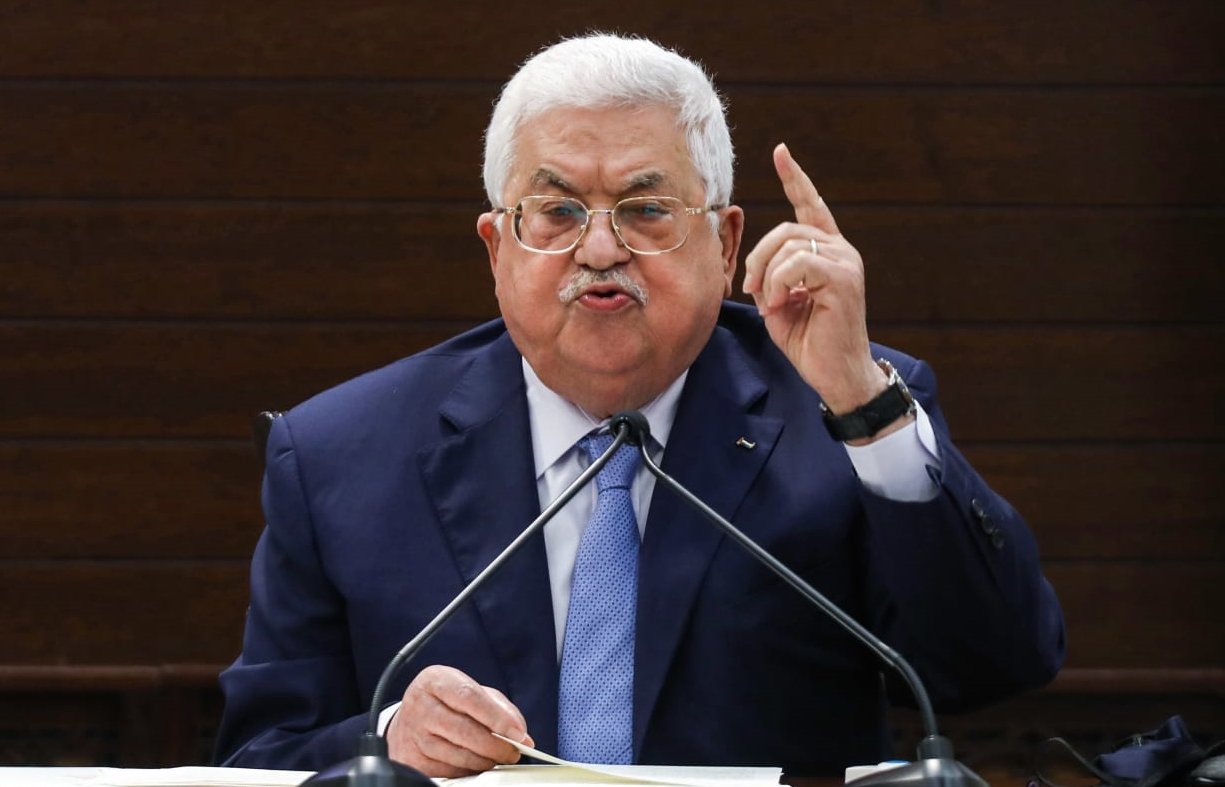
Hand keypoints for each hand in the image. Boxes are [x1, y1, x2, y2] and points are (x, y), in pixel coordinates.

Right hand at [386, 664, 533, 777]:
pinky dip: (467, 770)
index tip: (518, 733)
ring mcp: (413, 733)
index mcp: (436, 680)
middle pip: (464, 730)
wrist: (408, 717)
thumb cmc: (446, 701)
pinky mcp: (411, 758)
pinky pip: (447, 771)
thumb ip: (498, 707)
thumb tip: (522, 734)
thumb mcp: (469, 690)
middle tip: (513, 752)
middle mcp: (420, 705)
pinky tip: (475, 764)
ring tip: (496, 758)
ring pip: (457, 755)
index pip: (470, 697)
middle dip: (495, 746)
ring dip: (484, 761)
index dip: (497, 717)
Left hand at [742, 143, 885, 413]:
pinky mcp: (843, 278)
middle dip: (757, 257)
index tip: (781, 152)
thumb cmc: (810, 342)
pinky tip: (778, 306)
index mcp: (827, 251)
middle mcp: (841, 250)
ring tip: (769, 304)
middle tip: (749, 287)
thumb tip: (754, 264)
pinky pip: (797, 265)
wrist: (836, 374)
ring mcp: (845, 262)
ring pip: (789, 246)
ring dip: (766, 277)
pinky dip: (777, 285)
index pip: (810, 206)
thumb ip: (769, 275)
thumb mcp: (778, 301)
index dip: (795, 179)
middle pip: (786, 230)